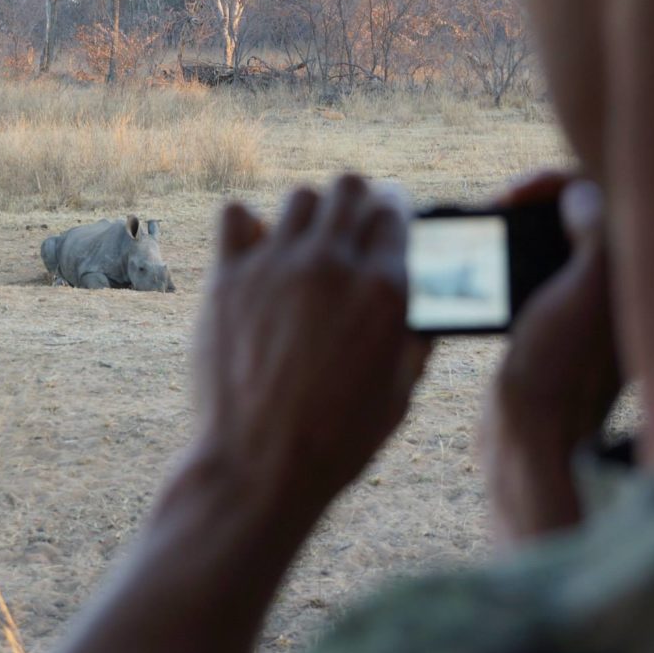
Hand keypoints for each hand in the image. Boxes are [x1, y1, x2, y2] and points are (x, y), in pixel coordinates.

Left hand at [191, 175, 431, 510]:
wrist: (260, 465)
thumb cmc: (337, 439)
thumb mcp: (400, 391)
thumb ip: (416, 335)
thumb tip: (426, 299)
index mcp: (385, 290)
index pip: (396, 210)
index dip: (396, 212)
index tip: (389, 221)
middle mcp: (331, 266)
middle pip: (349, 186)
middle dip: (356, 201)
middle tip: (351, 227)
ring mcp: (275, 268)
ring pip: (299, 197)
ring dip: (309, 215)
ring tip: (306, 246)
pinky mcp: (228, 279)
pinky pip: (236, 215)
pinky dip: (247, 225)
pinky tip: (256, 252)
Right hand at [480, 172, 619, 546]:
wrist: (527, 439)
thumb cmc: (555, 372)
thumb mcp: (581, 294)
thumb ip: (596, 235)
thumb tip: (580, 194)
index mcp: (634, 278)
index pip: (608, 197)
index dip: (560, 182)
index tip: (515, 193)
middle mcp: (617, 288)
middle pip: (580, 214)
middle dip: (537, 200)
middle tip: (498, 205)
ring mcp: (585, 307)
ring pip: (554, 240)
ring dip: (519, 226)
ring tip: (484, 231)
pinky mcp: (553, 324)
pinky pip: (535, 270)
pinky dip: (511, 257)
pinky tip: (484, 266)